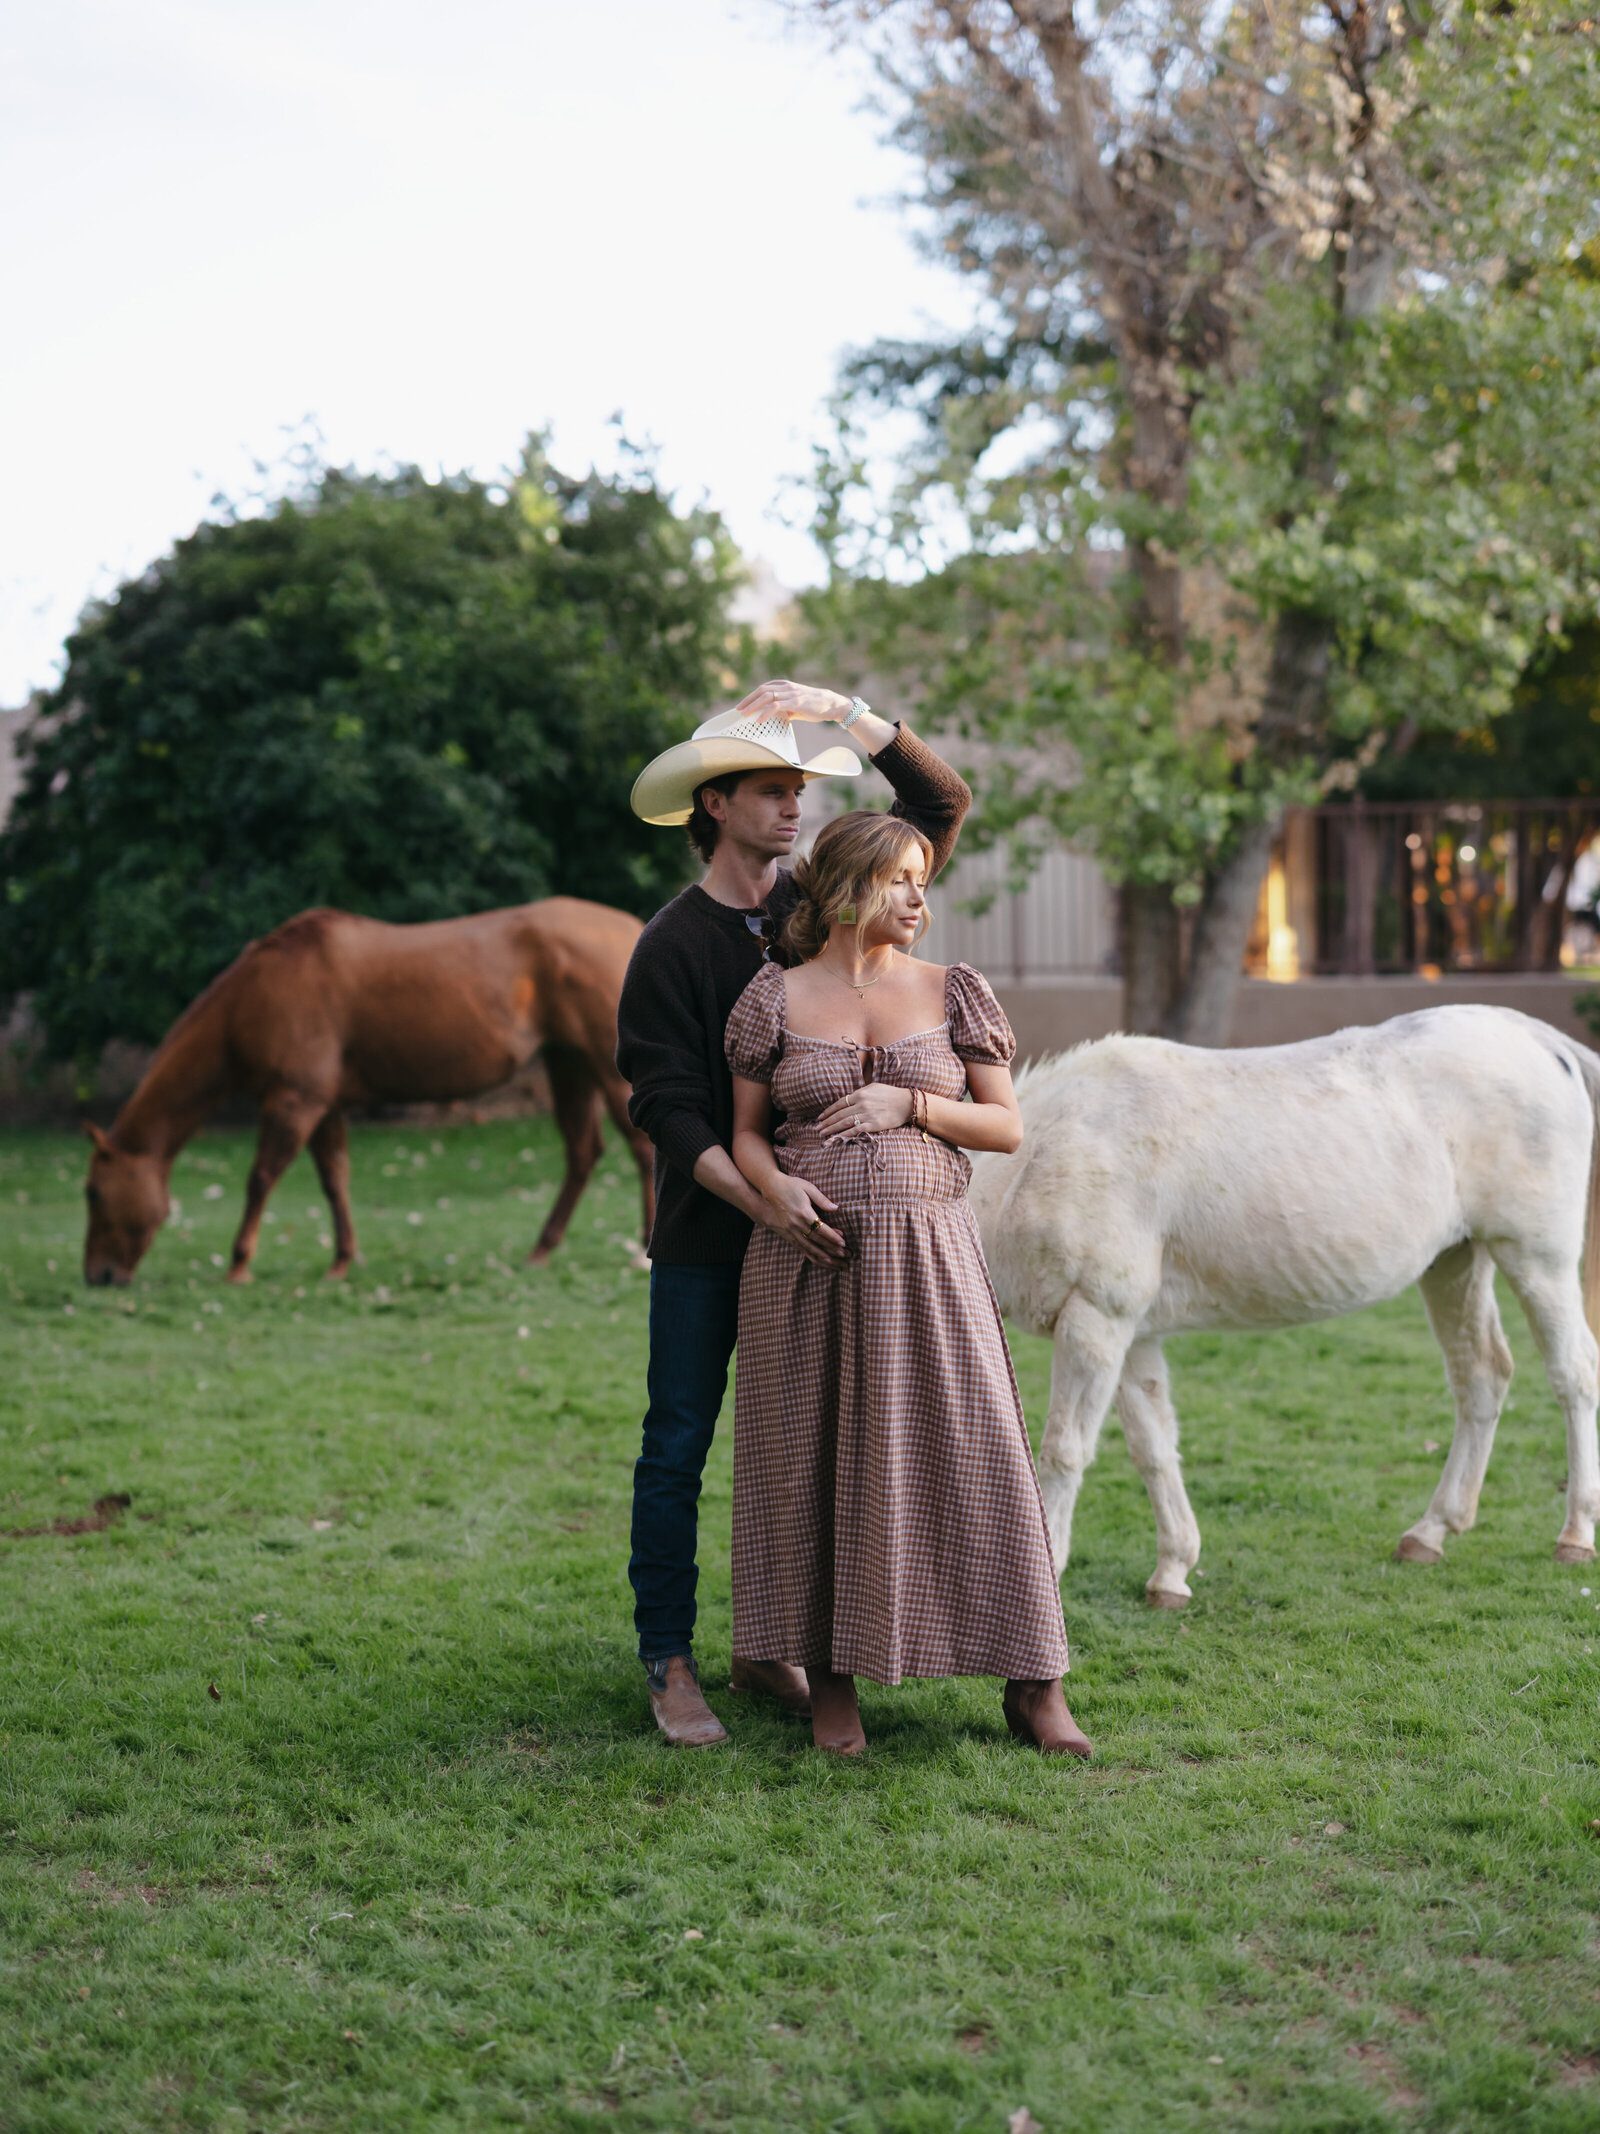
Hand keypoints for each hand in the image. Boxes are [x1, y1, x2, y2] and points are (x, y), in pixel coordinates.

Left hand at [731, 678, 850, 726]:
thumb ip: (786, 708)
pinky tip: (759, 720)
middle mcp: (787, 687)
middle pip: (762, 690)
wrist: (831, 704)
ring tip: (744, 715)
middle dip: (748, 700)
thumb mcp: (797, 705)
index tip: (743, 704)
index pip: (764, 687)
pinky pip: (776, 707)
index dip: (752, 695)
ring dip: (753, 706)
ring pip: (766, 697)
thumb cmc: (815, 706)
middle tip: (738, 709)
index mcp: (786, 685)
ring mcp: (791, 694)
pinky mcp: (795, 702)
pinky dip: (766, 713)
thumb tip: (777, 717)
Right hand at [758, 1173, 847, 1265]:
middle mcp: (796, 1224)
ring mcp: (790, 1230)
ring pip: (808, 1247)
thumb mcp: (808, 1187)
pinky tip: (819, 1259)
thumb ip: (822, 1199)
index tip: (843, 1242)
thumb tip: (836, 1208)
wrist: (771, 1189)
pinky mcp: (787, 1233)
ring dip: (822, 1255)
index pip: (821, 1228)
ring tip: (834, 1262)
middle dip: (831, 1248)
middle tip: (844, 1254)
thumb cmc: (791, 1185)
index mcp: (803, 1212)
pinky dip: (810, 1254)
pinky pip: (800, 1247)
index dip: (833, 1237)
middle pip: (816, 1240)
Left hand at [817, 1083, 914, 1141]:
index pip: (839, 1103)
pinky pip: (855, 1130)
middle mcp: (862, 1104)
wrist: (907, 1103)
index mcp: (860, 1093)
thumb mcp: (874, 1087)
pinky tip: (835, 1138)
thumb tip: (848, 1099)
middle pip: (839, 1114)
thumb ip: (860, 1093)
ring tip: (822, 1134)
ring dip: (831, 1129)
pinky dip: (844, 1135)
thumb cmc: (891, 1094)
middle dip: (826, 1122)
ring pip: (844, 1123)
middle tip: (816, 1128)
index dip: (828, 1111)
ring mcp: (867, 1115)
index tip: (820, 1118)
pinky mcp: (873, 1125)